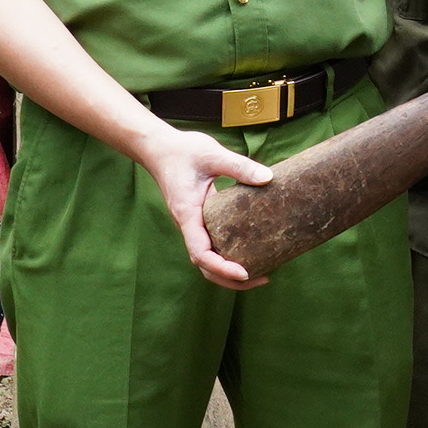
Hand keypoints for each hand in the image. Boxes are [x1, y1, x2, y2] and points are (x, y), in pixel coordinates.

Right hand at [130, 124, 276, 290]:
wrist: (159, 148)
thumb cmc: (182, 151)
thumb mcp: (212, 154)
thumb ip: (239, 166)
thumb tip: (268, 178)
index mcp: (187, 214)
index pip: (200, 253)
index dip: (221, 267)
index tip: (244, 273)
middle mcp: (188, 224)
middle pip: (204, 265)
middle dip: (230, 279)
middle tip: (263, 279)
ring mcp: (193, 224)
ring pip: (207, 259)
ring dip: (229, 272)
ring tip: (261, 272)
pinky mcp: (199, 219)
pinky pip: (212, 244)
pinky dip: (228, 255)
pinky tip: (249, 250)